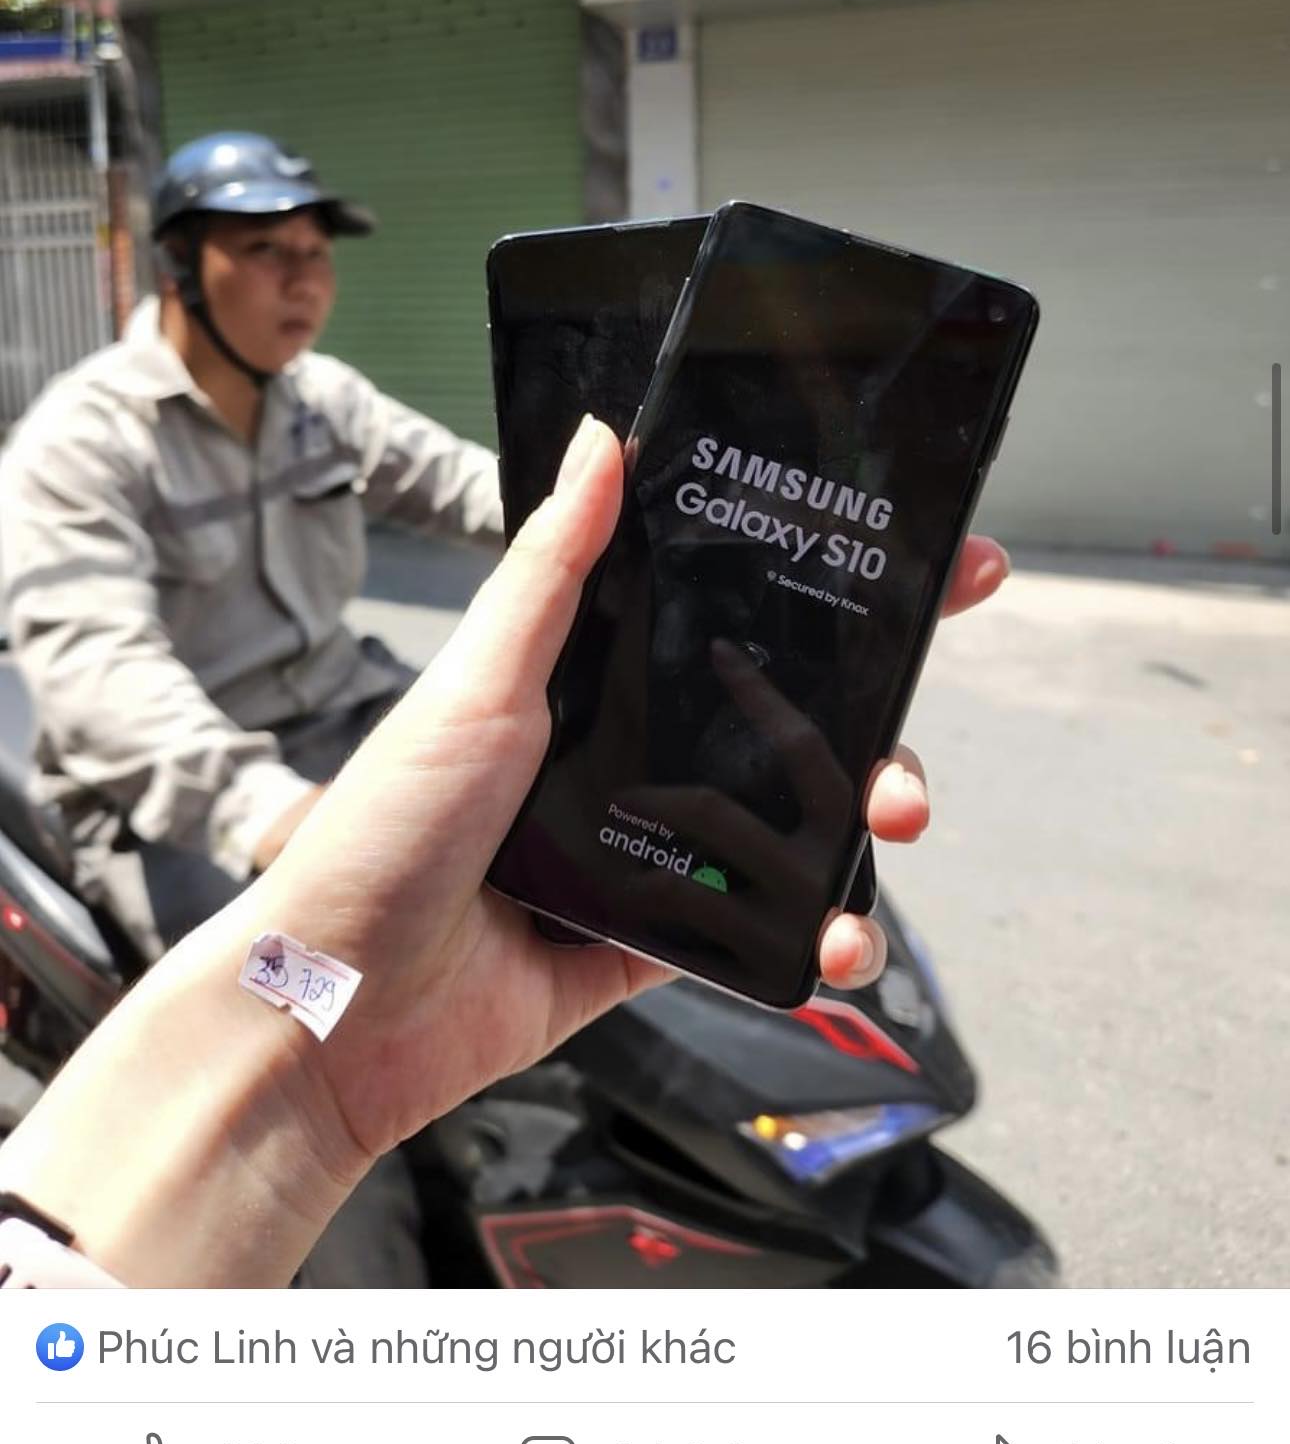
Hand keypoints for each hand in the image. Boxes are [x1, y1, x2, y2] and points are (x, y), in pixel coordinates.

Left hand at [246, 417, 1011, 1166]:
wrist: (339, 1007)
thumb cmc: (391, 829)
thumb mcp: (478, 684)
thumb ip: (551, 570)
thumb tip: (604, 436)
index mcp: (597, 676)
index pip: (738, 615)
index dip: (841, 591)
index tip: (943, 566)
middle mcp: (634, 756)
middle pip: (792, 727)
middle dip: (880, 729)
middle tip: (916, 733)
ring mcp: (649, 852)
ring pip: (793, 830)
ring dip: (862, 834)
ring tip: (890, 836)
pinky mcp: (652, 943)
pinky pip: (755, 932)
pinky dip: (816, 937)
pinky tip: (844, 945)